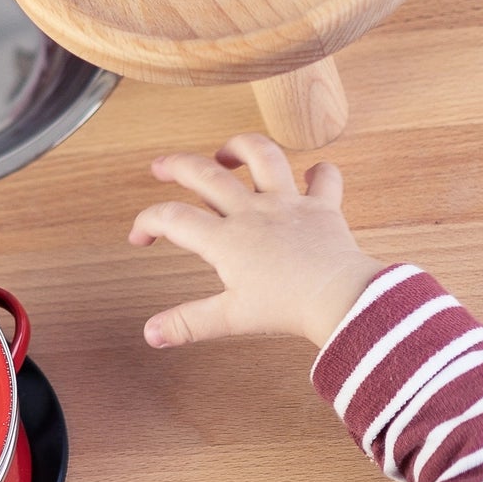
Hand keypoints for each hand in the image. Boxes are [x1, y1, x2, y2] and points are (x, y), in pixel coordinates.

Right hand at [128, 133, 380, 347]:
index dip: (147, 222)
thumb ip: (188, 323)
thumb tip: (151, 334)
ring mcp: (288, 204)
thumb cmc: (289, 308)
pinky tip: (310, 175)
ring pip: (262, 156)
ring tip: (227, 152)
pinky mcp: (321, 207)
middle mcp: (252, 212)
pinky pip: (324, 180)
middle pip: (204, 173)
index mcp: (226, 239)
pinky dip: (318, 173)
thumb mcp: (232, 318)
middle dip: (175, 166)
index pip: (172, 217)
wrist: (342, 301)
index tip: (140, 237)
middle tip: (161, 167)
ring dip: (240, 147)